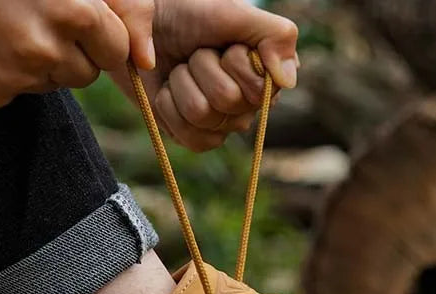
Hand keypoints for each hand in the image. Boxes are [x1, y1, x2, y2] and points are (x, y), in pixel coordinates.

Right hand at [0, 0, 154, 109]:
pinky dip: (15, 71)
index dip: (101, 31)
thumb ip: (128, 6)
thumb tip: (146, 61)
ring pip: (59, 81)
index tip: (73, 8)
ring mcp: (15, 64)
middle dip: (75, 49)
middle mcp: (41, 36)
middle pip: (91, 71)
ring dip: (46, 59)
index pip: (117, 47)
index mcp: (67, 4)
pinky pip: (25, 91)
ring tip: (13, 24)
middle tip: (36, 14)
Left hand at [119, 0, 298, 151]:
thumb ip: (277, 36)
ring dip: (182, 82)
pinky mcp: (196, 138)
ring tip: (183, 68)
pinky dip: (169, 107)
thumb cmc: (192, 13)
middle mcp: (249, 107)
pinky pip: (189, 136)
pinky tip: (172, 91)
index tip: (226, 45)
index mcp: (267, 79)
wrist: (147, 23)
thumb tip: (287, 81)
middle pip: (227, 99)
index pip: (258, 88)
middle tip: (198, 53)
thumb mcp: (238, 13)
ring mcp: (223, 126)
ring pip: (202, 114)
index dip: (234, 62)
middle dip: (203, 67)